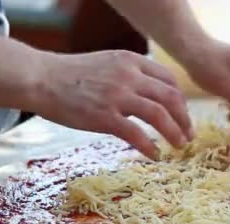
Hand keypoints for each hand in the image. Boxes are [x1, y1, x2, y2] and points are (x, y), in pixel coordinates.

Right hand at [33, 50, 192, 157]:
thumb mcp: (107, 64)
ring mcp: (117, 95)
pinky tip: (155, 155)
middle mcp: (128, 75)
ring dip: (174, 133)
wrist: (40, 78)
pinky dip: (150, 146)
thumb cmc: (72, 75)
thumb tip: (152, 94)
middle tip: (189, 135)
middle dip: (185, 118)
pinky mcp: (104, 116)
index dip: (181, 99)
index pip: (169, 80)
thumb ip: (130, 74)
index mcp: (131, 61)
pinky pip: (136, 134)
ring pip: (159, 115)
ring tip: (179, 146)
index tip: (183, 114)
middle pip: (171, 98)